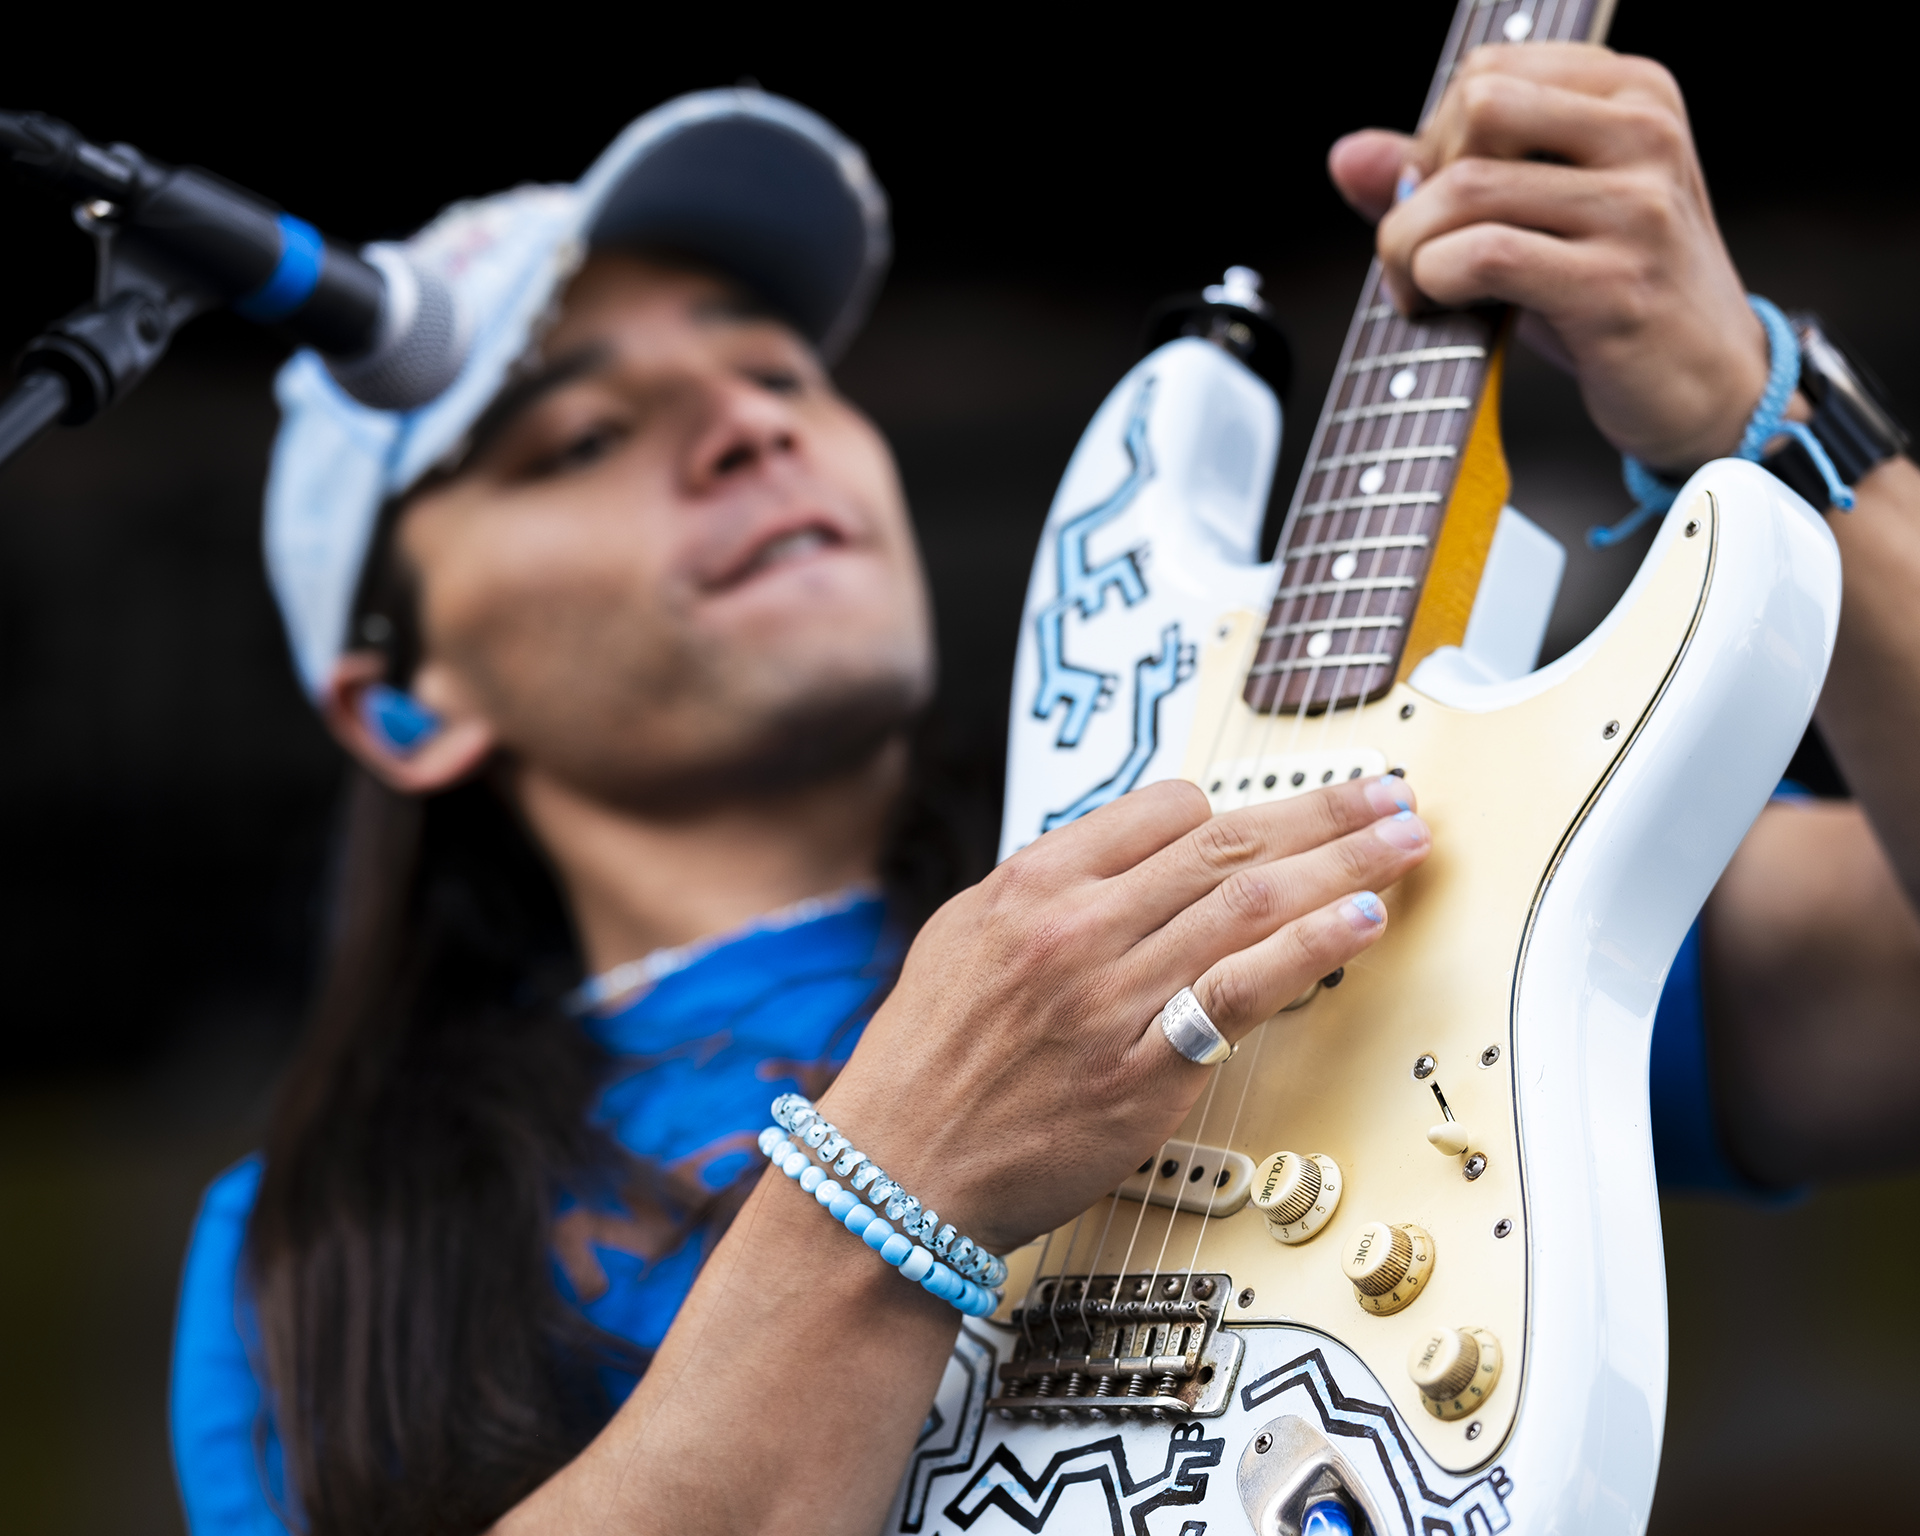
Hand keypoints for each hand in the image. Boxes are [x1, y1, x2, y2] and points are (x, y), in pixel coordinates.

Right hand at [817, 775, 1429, 1252]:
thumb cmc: (927, 1062)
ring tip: (1403, 843)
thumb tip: (1131, 860)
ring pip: (1250, 905)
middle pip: (1227, 844)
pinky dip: (1309, 948)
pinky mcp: (1144, 1073)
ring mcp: (1112, 999)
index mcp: (1030, 883)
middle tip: (1389, 794)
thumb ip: (1047, 890)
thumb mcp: (963, 939)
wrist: (897, 1171)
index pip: (1163, 810)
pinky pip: (1242, 993)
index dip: (1235, 809)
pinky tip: (1360, 922)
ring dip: (1343, 865)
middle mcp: (1075, 927)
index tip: (1279, 819)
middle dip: (1322, 812)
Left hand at [1329, 42, 1767, 476]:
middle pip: (1474, 111)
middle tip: (1422, 247)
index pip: (1486, 73)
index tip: (1446, 204)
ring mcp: (1638, 208)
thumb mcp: (1535, 215)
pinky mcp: (1616, 285)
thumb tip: (1347, 154)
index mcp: (1633, 93)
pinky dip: (1434, 282)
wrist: (1709, 384)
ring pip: (1466, 188)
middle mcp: (1645, 134)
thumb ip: (1441, 174)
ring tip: (1422, 288)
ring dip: (1409, 248)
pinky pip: (1484, 256)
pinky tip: (1442, 308)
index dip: (1437, 139)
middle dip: (1420, 184)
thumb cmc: (1613, 295)